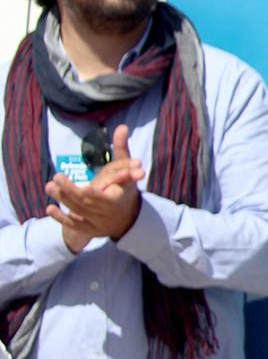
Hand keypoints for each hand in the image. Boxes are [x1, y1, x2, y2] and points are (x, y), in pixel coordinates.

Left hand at [44, 124, 144, 250]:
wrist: (127, 217)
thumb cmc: (125, 188)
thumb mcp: (126, 169)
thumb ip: (121, 150)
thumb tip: (122, 127)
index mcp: (119, 199)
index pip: (105, 197)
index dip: (94, 194)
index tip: (84, 187)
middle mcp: (108, 214)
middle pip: (87, 203)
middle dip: (71, 191)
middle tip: (56, 177)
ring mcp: (98, 224)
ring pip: (79, 212)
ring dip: (63, 200)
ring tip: (49, 186)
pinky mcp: (89, 230)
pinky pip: (74, 225)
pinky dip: (61, 218)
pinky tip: (49, 208)